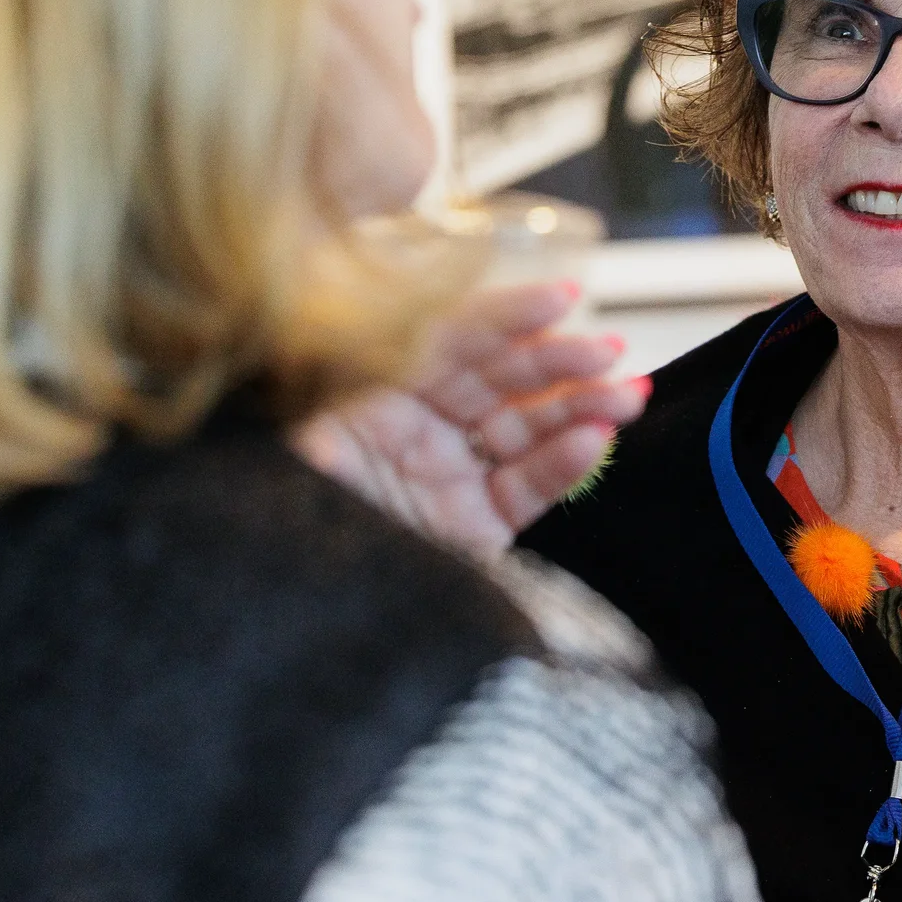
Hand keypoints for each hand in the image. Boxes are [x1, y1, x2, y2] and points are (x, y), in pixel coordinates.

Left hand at [295, 280, 648, 559]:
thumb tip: (389, 342)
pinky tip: (595, 443)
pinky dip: (563, 467)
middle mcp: (412, 426)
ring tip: (630, 395)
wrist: (276, 602)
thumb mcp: (296, 432)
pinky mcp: (470, 532)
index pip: (451, 337)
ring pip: (525, 431)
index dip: (508, 316)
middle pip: (499, 378)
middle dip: (560, 362)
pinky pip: (524, 492)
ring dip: (582, 409)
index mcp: (369, 387)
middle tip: (612, 351)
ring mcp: (444, 477)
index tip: (561, 299)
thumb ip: (345, 385)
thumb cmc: (271, 503)